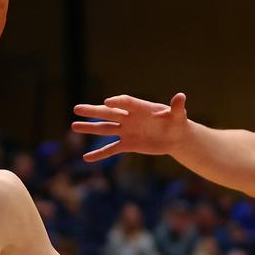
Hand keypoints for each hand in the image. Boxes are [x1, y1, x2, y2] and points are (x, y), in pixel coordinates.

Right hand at [72, 93, 189, 161]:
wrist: (175, 137)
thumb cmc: (177, 122)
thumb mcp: (179, 115)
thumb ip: (177, 107)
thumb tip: (181, 96)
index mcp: (140, 108)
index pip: (126, 103)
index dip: (117, 102)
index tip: (106, 102)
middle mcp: (129, 118)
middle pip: (108, 113)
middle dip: (93, 111)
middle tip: (76, 108)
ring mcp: (126, 131)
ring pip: (105, 129)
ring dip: (90, 128)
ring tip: (73, 126)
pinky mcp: (128, 144)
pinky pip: (111, 149)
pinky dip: (100, 154)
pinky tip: (86, 158)